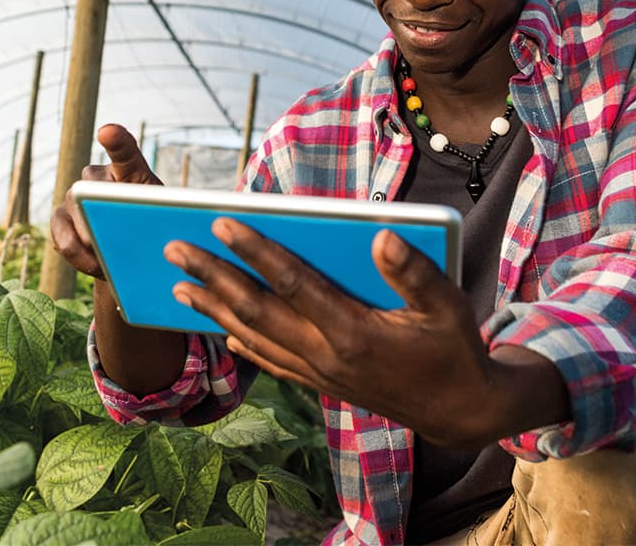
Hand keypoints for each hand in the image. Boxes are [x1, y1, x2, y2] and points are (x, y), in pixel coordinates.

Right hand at [49, 123, 161, 279]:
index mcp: (129, 170)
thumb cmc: (150, 227)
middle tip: (114, 241)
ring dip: (89, 244)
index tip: (107, 132)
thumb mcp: (160, 220)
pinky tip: (93, 265)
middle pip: (92, 188)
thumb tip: (131, 231)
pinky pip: (62, 237)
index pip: (124, 149)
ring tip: (106, 264)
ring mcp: (73, 195)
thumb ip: (150, 216)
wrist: (129, 249)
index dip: (116, 140)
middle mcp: (96, 176)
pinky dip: (77, 257)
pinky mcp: (58, 218)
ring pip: (73, 214)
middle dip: (98, 215)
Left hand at [163, 218, 526, 446]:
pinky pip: (271, 363)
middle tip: (174, 248)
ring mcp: (319, 375)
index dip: (254, 251)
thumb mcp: (449, 306)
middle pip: (255, 310)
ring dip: (213, 309)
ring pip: (254, 338)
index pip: (291, 283)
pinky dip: (242, 344)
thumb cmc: (455, 350)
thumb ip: (414, 273)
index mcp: (352, 332)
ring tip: (178, 286)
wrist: (461, 412)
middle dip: (212, 276)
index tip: (221, 222)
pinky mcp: (322, 385)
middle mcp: (326, 356)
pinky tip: (223, 330)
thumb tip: (381, 235)